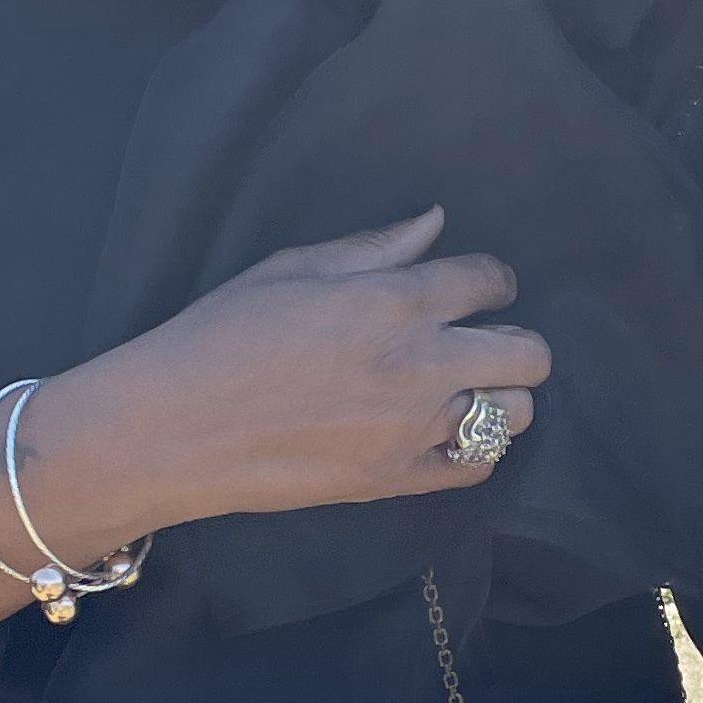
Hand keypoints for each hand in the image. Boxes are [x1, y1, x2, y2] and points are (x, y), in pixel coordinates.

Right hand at [0, 212, 548, 663]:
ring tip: (465, 390)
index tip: (478, 287)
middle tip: (482, 340)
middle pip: (528, 353)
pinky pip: (479, 465)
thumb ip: (374, 246)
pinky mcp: (397, 480)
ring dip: (500, 396)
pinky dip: (475, 447)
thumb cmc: (220, 335)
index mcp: (392, 300)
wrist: (174, 428)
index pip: (489, 280)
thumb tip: (435, 222)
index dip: (491, 279)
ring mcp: (413, 429)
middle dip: (515, 340)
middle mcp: (418, 364)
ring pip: (516, 413)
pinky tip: (444, 432)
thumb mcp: (291, 269)